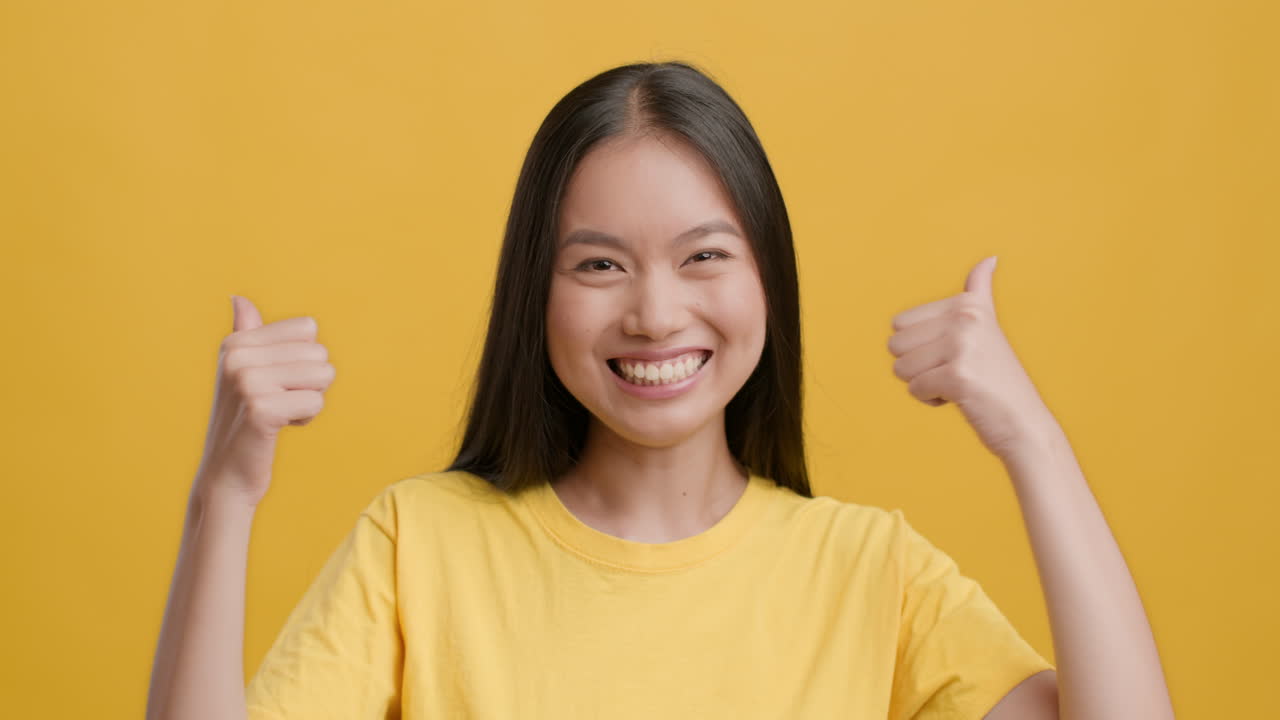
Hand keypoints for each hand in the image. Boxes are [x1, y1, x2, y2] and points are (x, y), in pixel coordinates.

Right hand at [192, 296, 336, 506]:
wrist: (226, 474)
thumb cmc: (243, 419)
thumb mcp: (241, 371)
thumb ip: (245, 333)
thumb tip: (238, 298)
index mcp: (236, 342)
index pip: (308, 328)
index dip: (303, 358)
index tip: (276, 381)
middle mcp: (238, 357)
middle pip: (319, 353)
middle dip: (310, 382)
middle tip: (278, 402)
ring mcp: (248, 382)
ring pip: (323, 376)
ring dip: (310, 400)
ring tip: (279, 413)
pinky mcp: (262, 410)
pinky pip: (316, 402)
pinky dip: (306, 419)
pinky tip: (279, 428)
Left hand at [886, 256, 1058, 461]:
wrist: (1024, 423)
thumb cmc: (997, 378)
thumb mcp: (988, 326)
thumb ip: (980, 292)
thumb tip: (990, 258)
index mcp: (967, 304)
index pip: (900, 323)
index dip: (921, 346)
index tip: (956, 353)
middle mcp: (965, 318)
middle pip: (895, 344)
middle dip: (918, 365)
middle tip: (955, 371)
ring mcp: (962, 345)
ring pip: (901, 368)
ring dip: (924, 383)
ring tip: (958, 383)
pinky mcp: (958, 375)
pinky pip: (914, 389)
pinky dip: (931, 399)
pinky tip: (960, 398)